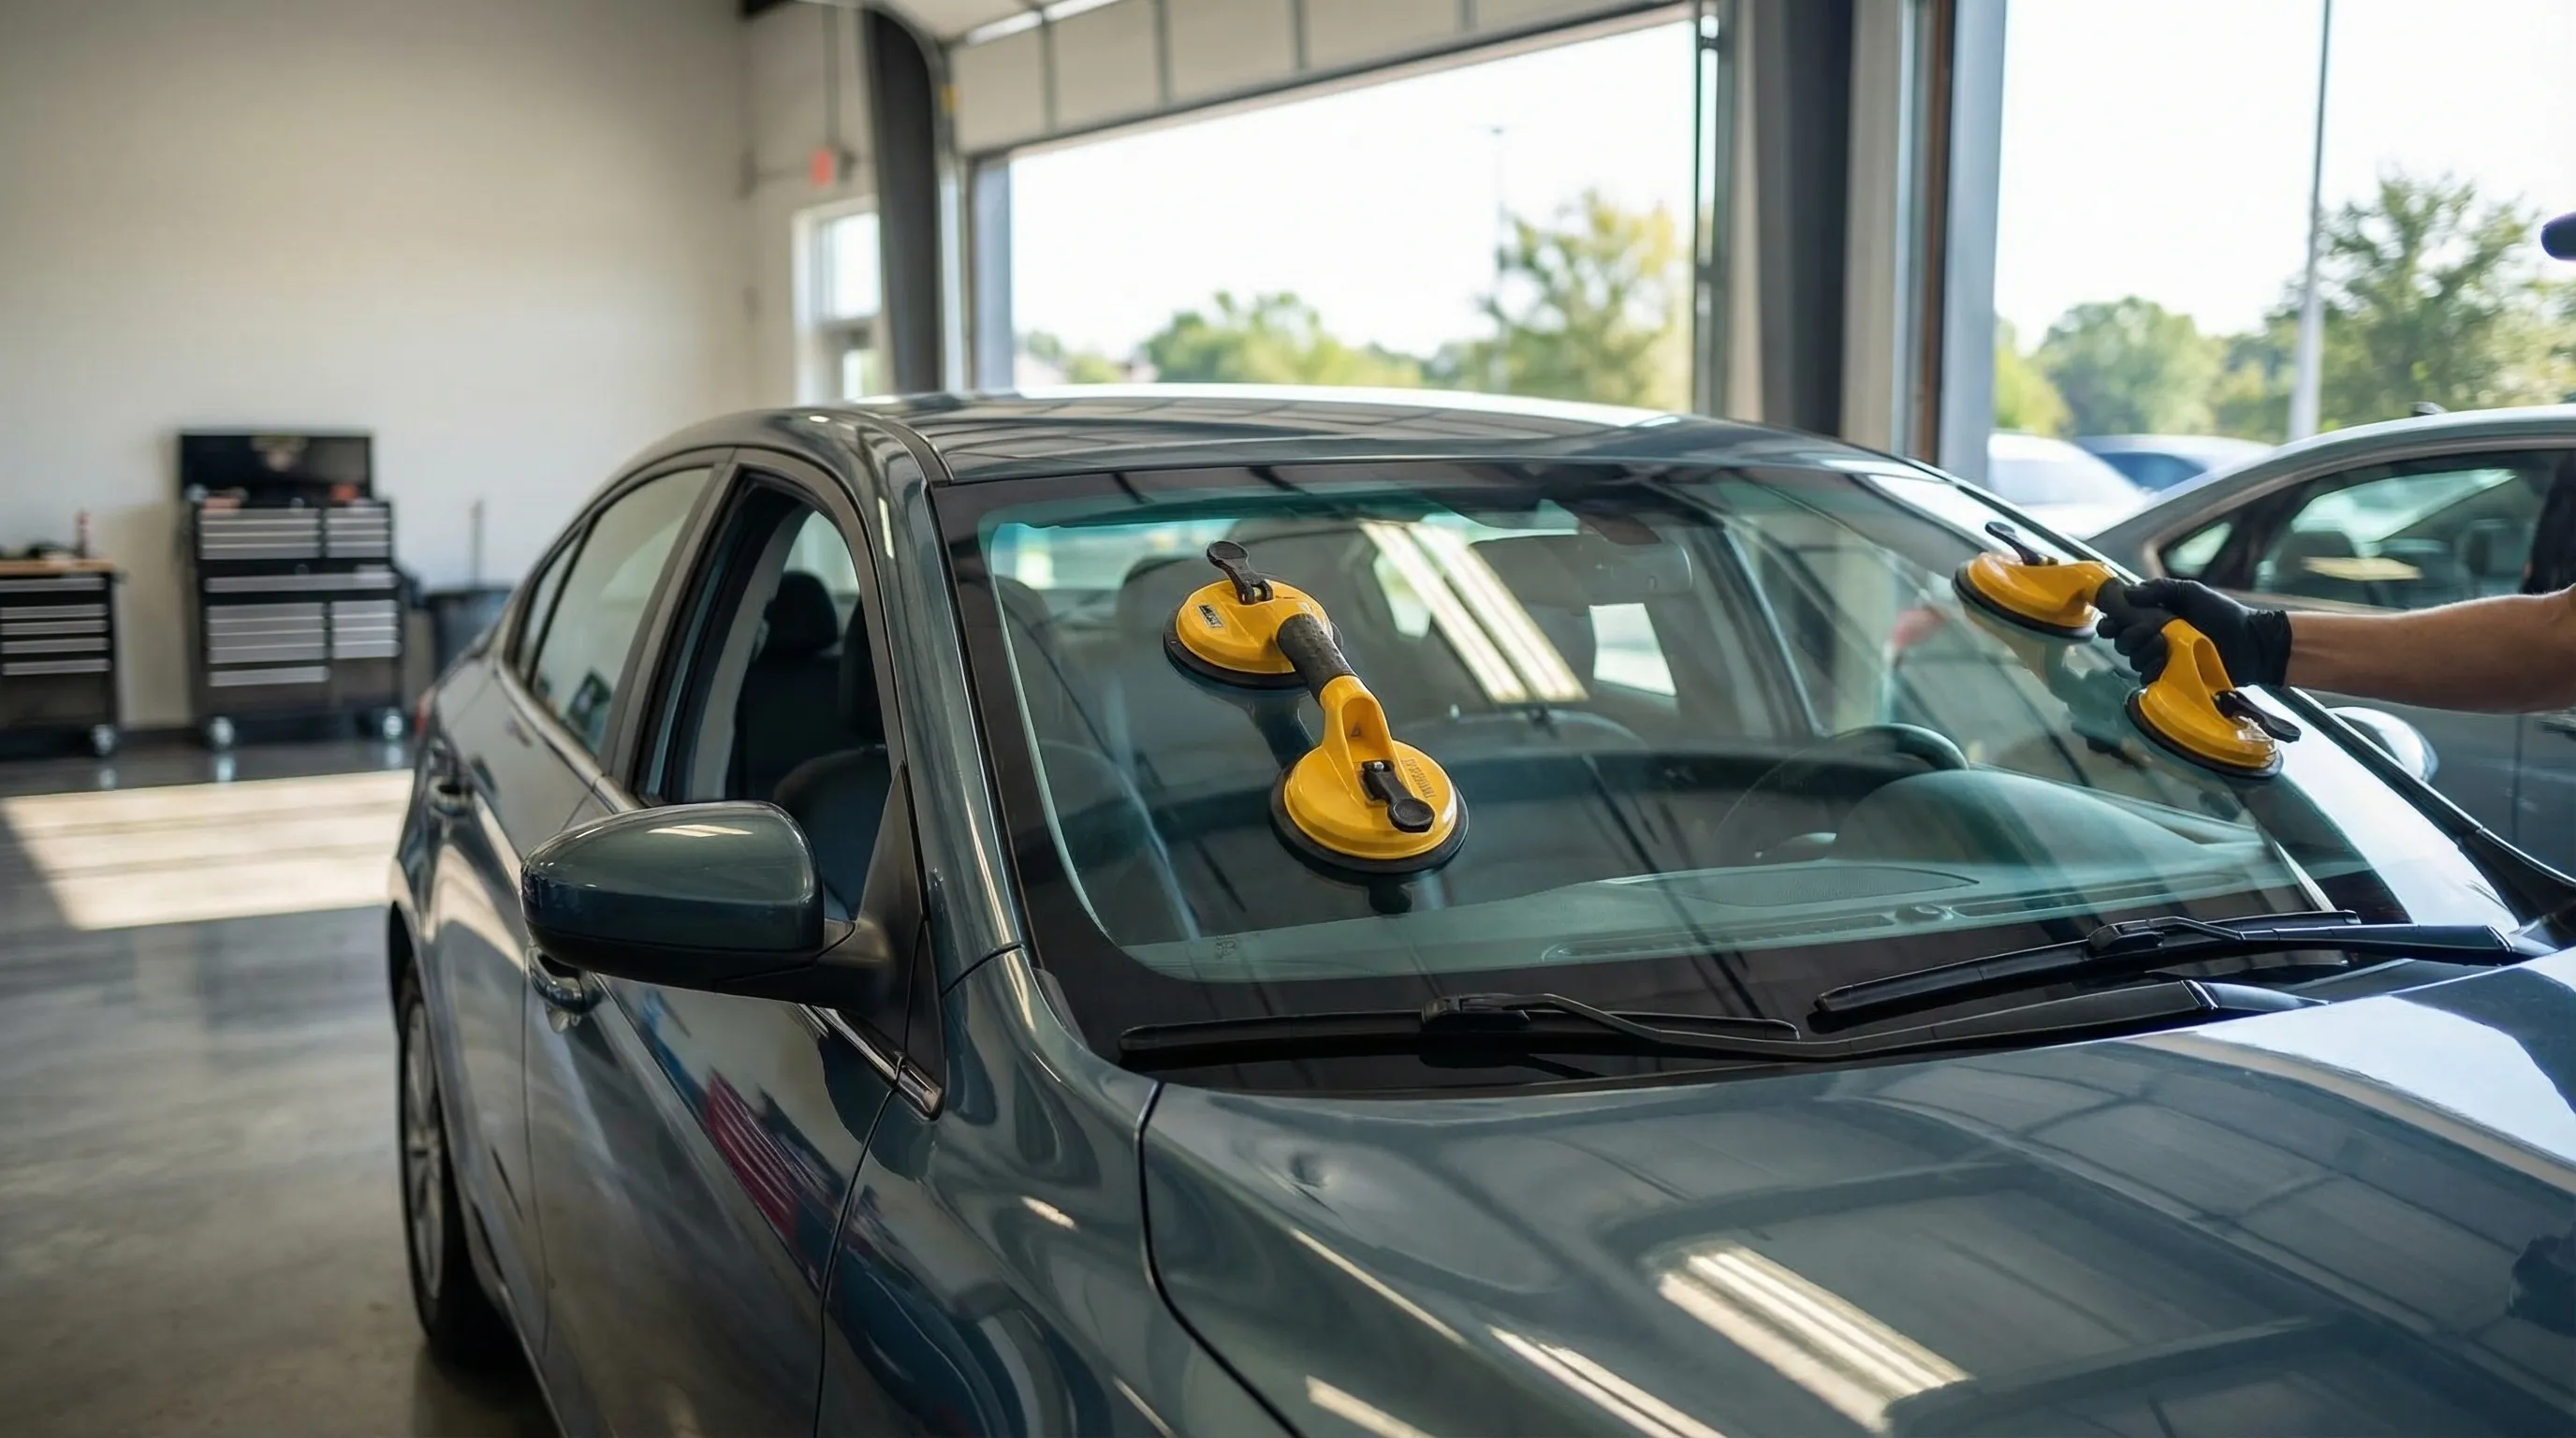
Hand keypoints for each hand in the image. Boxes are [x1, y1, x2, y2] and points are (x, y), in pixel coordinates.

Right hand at [2098, 579, 2292, 687]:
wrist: (2249, 642)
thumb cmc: (2223, 614)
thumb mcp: (2191, 592)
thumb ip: (2159, 589)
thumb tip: (2127, 593)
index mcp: (2153, 616)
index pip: (2120, 620)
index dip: (2110, 622)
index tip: (2111, 622)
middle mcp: (2152, 637)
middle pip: (2122, 641)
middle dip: (2129, 635)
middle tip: (2150, 629)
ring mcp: (2160, 658)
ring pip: (2132, 658)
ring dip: (2143, 650)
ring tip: (2163, 644)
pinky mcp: (2170, 677)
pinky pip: (2146, 676)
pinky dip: (2150, 668)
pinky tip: (2163, 661)